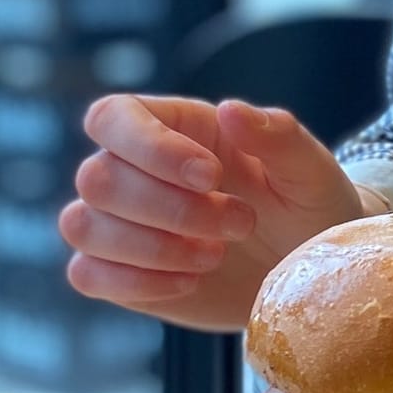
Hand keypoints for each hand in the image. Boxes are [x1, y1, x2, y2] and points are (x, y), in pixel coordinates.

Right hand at [60, 93, 366, 330]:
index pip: (113, 117)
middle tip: (240, 225)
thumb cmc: (309, 208)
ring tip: (216, 256)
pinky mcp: (121, 275)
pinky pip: (86, 275)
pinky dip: (135, 282)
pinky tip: (190, 282)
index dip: (149, 148)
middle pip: (96, 177)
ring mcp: (122, 224)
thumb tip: (230, 109)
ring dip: (151, 247)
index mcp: (175, 127)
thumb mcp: (310, 170)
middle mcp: (136, 170)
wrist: (308, 272)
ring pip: (82, 225)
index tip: (211, 178)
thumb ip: (277, 136)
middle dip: (169, 209)